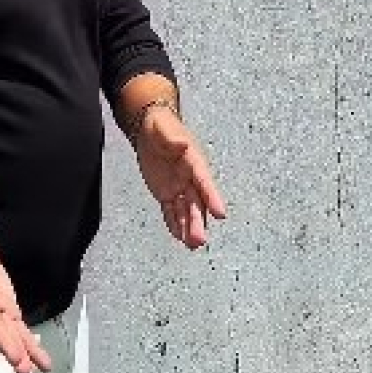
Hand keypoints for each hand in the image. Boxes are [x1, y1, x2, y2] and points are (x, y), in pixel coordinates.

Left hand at [135, 108, 226, 247]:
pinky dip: (175, 224)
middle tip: (200, 240)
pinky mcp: (166, 192)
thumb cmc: (160, 126)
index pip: (204, 181)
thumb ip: (172, 139)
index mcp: (193, 161)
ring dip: (189, 227)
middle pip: (197, 202)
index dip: (213, 197)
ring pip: (186, 210)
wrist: (150, 128)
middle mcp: (190, 177)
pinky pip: (172, 211)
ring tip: (192, 246)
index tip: (222, 213)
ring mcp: (179, 186)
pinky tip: (179, 238)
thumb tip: (183, 143)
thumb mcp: (163, 128)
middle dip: (199, 221)